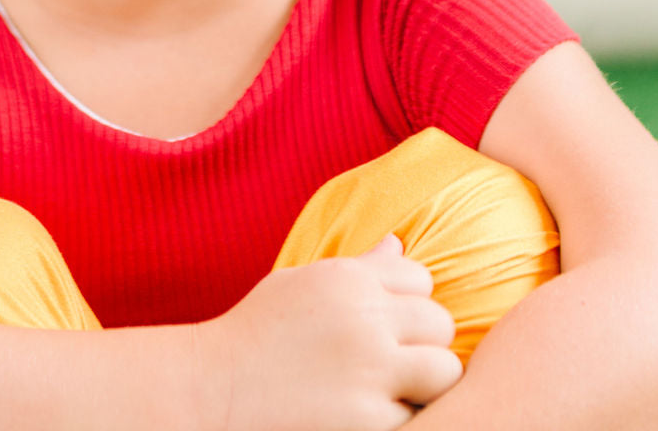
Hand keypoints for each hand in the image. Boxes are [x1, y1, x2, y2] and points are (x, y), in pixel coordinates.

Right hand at [197, 235, 462, 430]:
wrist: (212, 389)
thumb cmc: (255, 334)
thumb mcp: (301, 284)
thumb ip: (358, 267)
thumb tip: (399, 244)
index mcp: (348, 279)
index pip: (421, 280)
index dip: (410, 305)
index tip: (388, 327)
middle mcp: (365, 318)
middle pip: (440, 323)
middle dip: (425, 344)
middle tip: (396, 365)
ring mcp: (370, 371)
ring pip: (444, 370)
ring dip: (426, 384)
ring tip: (395, 393)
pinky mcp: (368, 420)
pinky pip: (416, 415)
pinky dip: (399, 418)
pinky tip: (368, 415)